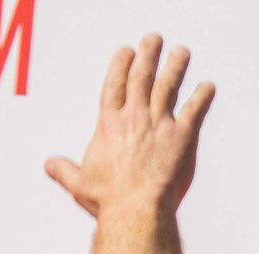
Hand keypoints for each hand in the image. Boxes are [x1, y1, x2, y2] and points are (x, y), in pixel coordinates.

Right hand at [46, 35, 213, 219]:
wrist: (138, 210)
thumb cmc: (108, 200)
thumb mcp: (79, 183)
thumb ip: (64, 170)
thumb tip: (49, 165)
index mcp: (109, 124)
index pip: (114, 85)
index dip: (121, 65)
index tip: (126, 50)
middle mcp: (134, 117)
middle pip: (142, 77)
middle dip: (148, 55)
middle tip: (154, 38)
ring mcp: (160, 125)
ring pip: (169, 87)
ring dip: (176, 67)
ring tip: (182, 52)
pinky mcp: (183, 138)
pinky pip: (195, 111)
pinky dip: (202, 97)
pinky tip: (209, 86)